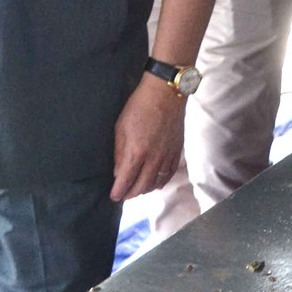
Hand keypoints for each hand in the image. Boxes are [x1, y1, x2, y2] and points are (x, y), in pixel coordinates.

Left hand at [110, 79, 185, 200]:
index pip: (126, 181)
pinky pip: (169, 174)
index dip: (119, 192)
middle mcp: (153, 158)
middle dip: (131, 194)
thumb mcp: (121, 128)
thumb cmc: (139, 107)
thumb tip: (119, 172)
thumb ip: (119, 153)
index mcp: (137, 152)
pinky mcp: (177, 151)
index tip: (114, 196)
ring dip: (146, 189)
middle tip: (124, 195)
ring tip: (138, 189)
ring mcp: (167, 156)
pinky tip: (156, 183)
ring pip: (157, 183)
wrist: (166, 94)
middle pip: (142, 186)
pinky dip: (162, 182)